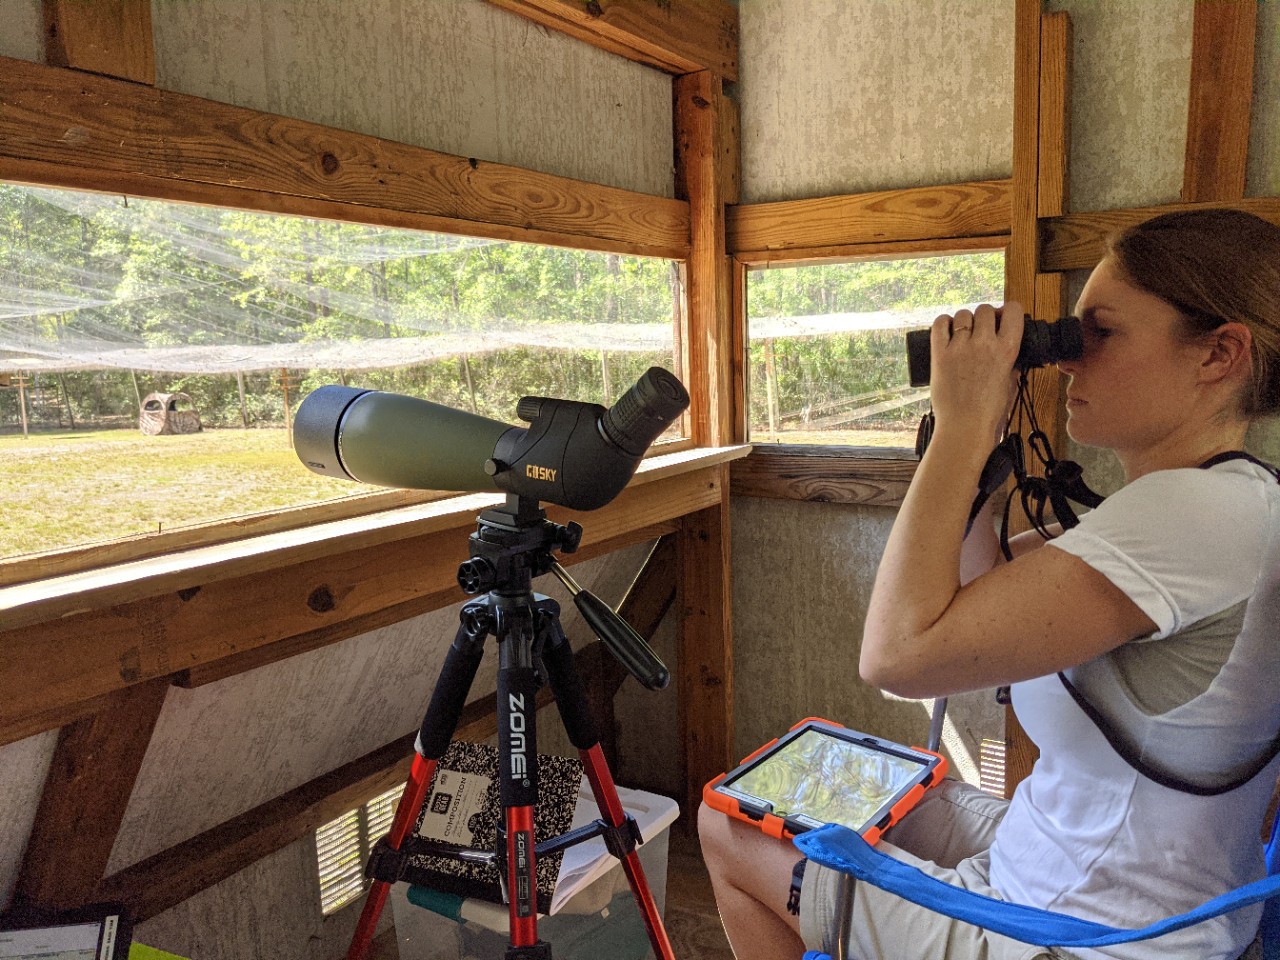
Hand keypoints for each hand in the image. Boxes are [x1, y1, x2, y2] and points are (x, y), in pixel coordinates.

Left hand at [928, 302, 1022, 443]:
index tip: (1003, 316)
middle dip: (985, 316)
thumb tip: (1008, 346)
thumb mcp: (1010, 381)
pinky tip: (947, 330)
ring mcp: (960, 348)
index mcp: (1007, 350)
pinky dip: (943, 323)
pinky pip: (939, 323)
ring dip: (964, 321)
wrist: (965, 425)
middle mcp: (984, 344)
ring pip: (963, 315)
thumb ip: (1011, 361)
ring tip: (963, 334)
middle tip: (981, 329)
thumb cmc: (989, 410)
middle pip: (985, 310)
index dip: (1008, 310)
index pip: (1013, 310)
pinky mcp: (940, 354)